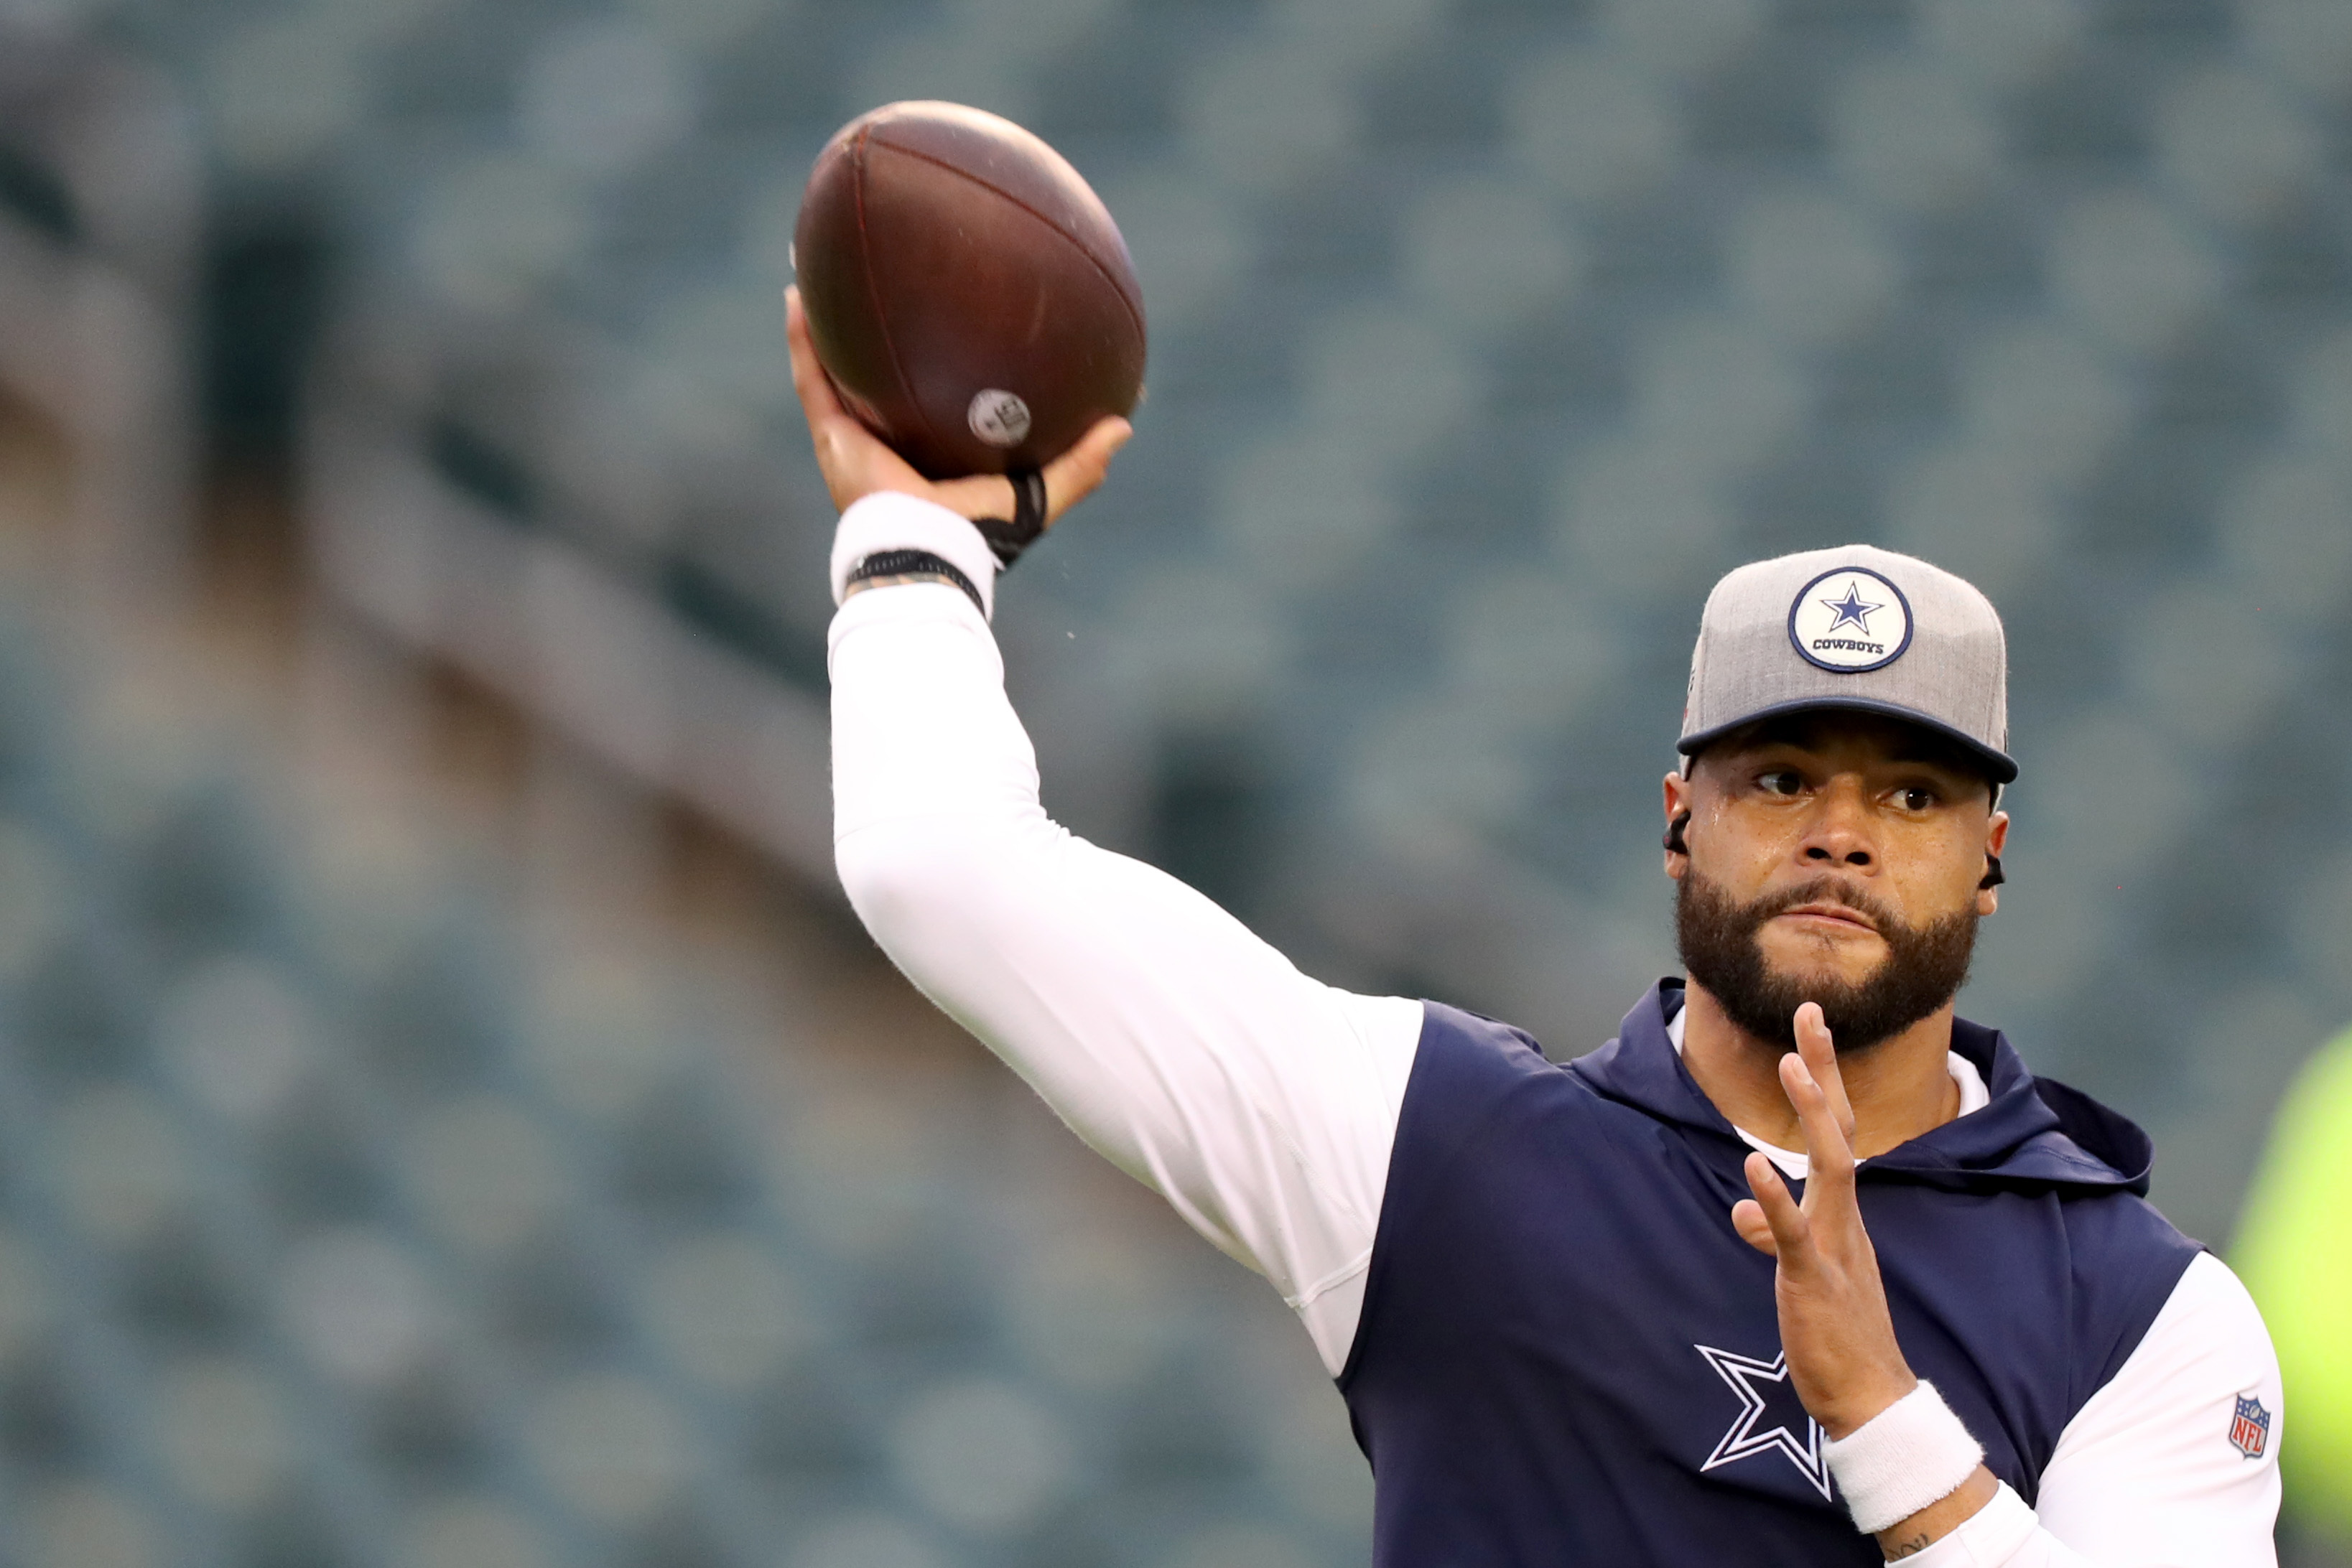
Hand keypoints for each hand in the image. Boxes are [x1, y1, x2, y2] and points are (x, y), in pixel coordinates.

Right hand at [786, 286, 1131, 525]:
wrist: (925, 552)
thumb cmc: (980, 534)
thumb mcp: (1038, 495)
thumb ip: (1080, 464)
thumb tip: (1125, 423)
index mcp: (935, 453)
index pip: (935, 399)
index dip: (943, 361)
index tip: (954, 318)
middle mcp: (892, 440)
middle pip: (883, 375)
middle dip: (882, 332)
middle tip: (893, 282)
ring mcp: (856, 435)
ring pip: (838, 368)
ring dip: (830, 323)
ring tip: (830, 271)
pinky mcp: (831, 434)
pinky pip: (811, 376)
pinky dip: (801, 337)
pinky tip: (799, 292)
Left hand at [1729, 1002, 1916, 1439]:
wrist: (1869, 1397)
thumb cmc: (1837, 1331)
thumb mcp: (1801, 1270)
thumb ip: (1776, 1232)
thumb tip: (1744, 1211)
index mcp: (1841, 1211)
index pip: (1836, 1131)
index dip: (1823, 1080)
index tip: (1809, 1028)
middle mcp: (1844, 1216)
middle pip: (1840, 1128)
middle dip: (1823, 1069)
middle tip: (1810, 1010)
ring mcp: (1834, 1244)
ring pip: (1831, 1167)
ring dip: (1813, 1113)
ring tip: (1791, 1062)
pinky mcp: (1813, 1279)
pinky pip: (1795, 1232)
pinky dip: (1776, 1199)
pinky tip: (1752, 1169)